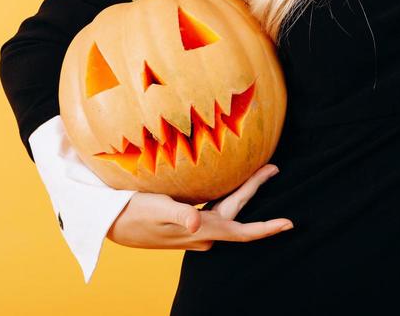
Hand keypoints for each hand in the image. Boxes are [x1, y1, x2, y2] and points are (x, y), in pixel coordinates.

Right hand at [106, 162, 294, 251]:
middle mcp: (203, 232)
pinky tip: (225, 181)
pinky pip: (214, 208)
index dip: (266, 229)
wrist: (110, 223)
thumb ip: (179, 215)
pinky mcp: (186, 221)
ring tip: (258, 168)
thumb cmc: (133, 214)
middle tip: (273, 167)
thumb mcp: (156, 209)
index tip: (289, 223)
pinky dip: (225, 194)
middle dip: (255, 189)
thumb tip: (197, 222)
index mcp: (202, 230)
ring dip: (243, 191)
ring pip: (227, 208)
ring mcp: (194, 228)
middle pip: (237, 211)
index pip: (242, 233)